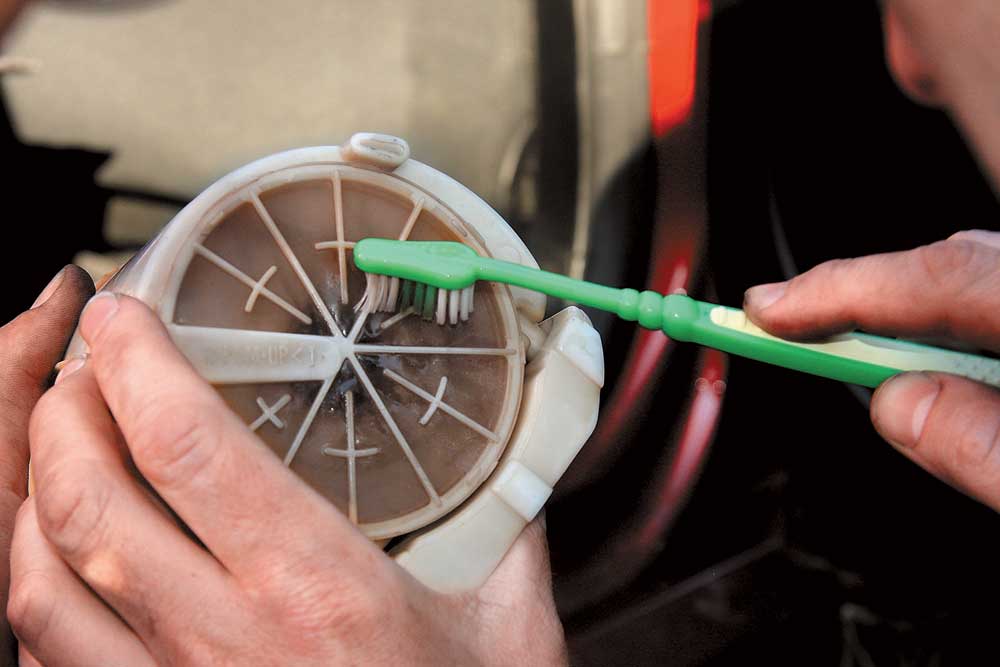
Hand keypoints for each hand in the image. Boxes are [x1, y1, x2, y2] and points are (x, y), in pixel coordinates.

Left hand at [9, 294, 566, 665]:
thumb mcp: (512, 627)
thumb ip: (509, 522)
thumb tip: (517, 447)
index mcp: (317, 590)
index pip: (189, 445)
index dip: (136, 361)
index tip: (124, 313)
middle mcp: (227, 641)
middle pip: (89, 498)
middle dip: (66, 407)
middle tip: (87, 364)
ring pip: (43, 580)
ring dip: (34, 491)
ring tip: (63, 441)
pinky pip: (52, 656)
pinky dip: (38, 584)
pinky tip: (64, 552)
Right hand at [743, 230, 999, 510]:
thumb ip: (984, 447)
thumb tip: (899, 405)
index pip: (943, 276)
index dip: (840, 289)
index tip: (764, 310)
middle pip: (958, 263)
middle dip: (861, 292)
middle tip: (780, 320)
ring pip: (980, 276)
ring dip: (905, 310)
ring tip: (842, 345)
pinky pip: (995, 302)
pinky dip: (950, 324)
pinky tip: (933, 361)